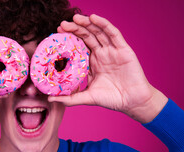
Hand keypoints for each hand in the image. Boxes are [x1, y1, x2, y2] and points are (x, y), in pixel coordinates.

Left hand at [49, 14, 167, 122]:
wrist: (132, 102)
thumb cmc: (111, 99)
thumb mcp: (87, 98)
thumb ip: (70, 98)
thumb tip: (50, 98)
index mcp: (92, 63)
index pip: (78, 47)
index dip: (68, 40)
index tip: (56, 36)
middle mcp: (101, 54)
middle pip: (86, 36)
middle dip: (74, 29)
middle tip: (61, 25)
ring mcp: (112, 51)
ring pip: (98, 32)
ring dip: (86, 23)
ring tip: (75, 18)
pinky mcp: (123, 49)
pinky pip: (113, 34)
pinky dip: (104, 24)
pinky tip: (94, 18)